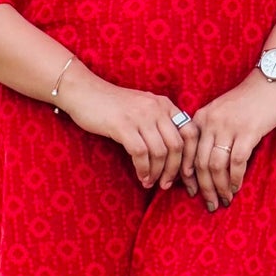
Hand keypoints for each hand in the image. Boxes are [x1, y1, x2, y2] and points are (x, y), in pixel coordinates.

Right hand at [54, 62, 201, 190]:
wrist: (84, 91)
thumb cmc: (112, 105)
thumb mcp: (142, 107)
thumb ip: (159, 122)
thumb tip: (174, 154)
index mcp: (165, 104)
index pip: (191, 132)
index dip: (192, 156)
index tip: (187, 174)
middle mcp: (156, 108)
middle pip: (177, 145)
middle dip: (174, 170)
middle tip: (166, 184)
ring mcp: (140, 116)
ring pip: (160, 152)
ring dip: (156, 173)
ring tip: (150, 182)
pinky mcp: (123, 125)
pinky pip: (140, 153)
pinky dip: (143, 169)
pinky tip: (140, 177)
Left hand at [183, 68, 275, 211]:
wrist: (271, 80)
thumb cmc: (247, 100)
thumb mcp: (221, 112)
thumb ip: (211, 132)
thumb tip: (205, 165)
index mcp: (200, 118)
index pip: (187, 152)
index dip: (187, 177)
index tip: (191, 193)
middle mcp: (210, 122)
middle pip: (200, 163)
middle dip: (204, 188)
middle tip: (210, 204)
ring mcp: (228, 127)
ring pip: (216, 165)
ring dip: (220, 187)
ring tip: (225, 200)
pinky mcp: (248, 131)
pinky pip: (237, 161)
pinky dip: (235, 178)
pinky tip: (237, 187)